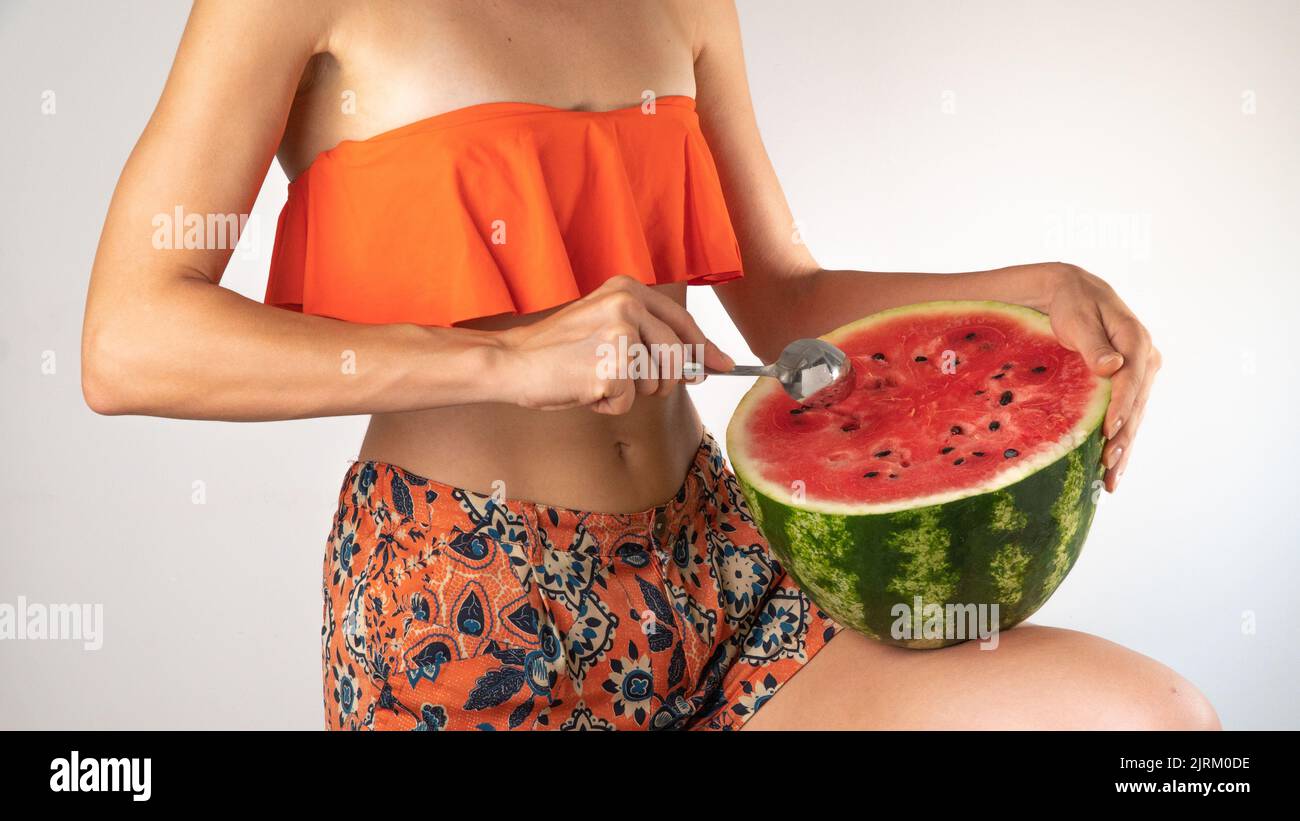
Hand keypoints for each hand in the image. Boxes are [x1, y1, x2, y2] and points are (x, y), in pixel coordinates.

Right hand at [497, 276, 733, 414]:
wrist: (513, 362)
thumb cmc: (559, 351)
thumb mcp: (609, 327)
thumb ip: (654, 338)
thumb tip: (709, 364)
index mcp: (627, 288)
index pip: (682, 322)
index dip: (704, 349)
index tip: (724, 365)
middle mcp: (627, 304)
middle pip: (677, 358)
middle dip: (662, 381)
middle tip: (623, 381)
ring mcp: (620, 333)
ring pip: (657, 382)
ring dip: (630, 392)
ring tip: (595, 377)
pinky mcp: (611, 366)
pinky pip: (629, 401)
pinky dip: (608, 405)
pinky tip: (584, 388)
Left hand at [1042, 264, 1160, 491]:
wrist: (1072, 292)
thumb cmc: (1072, 303)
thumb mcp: (1078, 318)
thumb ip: (1093, 344)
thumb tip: (1112, 366)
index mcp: (1136, 341)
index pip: (1132, 380)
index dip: (1121, 407)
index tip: (1108, 432)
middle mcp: (1145, 359)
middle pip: (1137, 405)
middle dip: (1124, 438)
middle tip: (1109, 468)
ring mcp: (1140, 374)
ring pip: (1135, 417)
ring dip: (1124, 448)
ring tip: (1111, 480)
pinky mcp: (1130, 385)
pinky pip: (1128, 416)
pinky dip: (1122, 441)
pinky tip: (1113, 467)